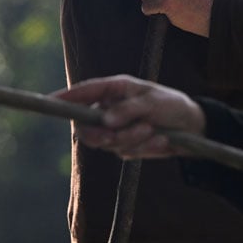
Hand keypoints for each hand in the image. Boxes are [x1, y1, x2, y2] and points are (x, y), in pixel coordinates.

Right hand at [52, 75, 204, 158]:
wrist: (192, 127)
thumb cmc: (171, 105)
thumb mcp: (152, 102)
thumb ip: (127, 110)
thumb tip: (104, 121)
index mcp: (113, 89)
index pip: (83, 92)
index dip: (65, 97)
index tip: (50, 101)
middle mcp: (110, 108)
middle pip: (86, 126)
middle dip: (100, 134)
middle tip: (114, 136)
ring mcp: (116, 128)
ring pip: (108, 142)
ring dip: (131, 139)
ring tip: (152, 130)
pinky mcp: (126, 145)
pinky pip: (124, 152)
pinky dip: (143, 148)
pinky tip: (160, 139)